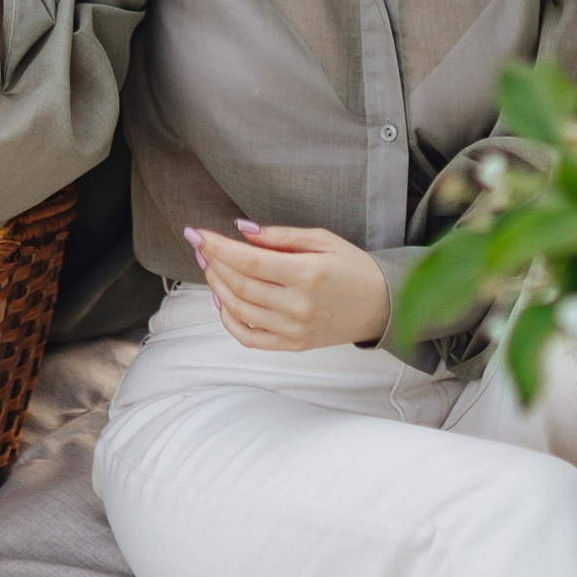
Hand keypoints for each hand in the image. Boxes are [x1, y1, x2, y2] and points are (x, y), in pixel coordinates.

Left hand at [184, 219, 390, 352]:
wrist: (380, 305)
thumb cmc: (353, 268)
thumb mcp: (323, 240)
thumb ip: (281, 236)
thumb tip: (242, 230)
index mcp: (308, 274)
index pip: (249, 260)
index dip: (217, 247)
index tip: (196, 234)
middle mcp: (298, 306)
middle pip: (240, 284)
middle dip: (213, 262)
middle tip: (201, 247)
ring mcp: (294, 330)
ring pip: (239, 309)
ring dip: (217, 286)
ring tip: (210, 267)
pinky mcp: (292, 345)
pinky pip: (248, 337)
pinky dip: (228, 319)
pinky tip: (222, 299)